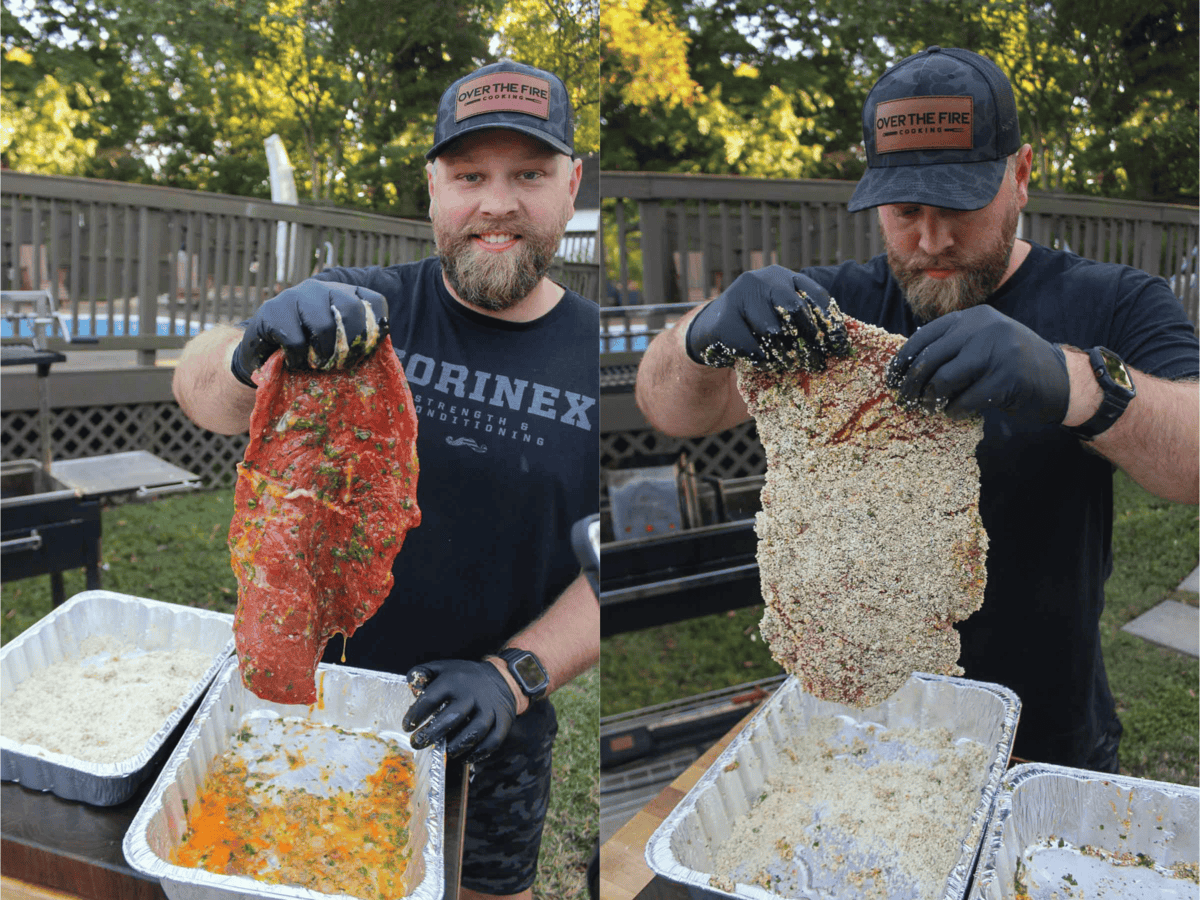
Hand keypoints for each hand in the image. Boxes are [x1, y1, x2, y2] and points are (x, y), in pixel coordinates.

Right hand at [230, 279, 387, 386]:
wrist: (262, 349)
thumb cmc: (308, 348)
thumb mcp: (337, 342)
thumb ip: (358, 341)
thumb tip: (380, 350)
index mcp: (343, 293)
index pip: (375, 301)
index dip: (377, 328)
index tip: (367, 351)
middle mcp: (321, 288)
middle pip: (353, 309)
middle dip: (352, 344)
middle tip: (344, 364)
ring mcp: (295, 295)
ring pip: (325, 325)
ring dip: (325, 353)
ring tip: (319, 364)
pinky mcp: (273, 310)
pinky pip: (296, 341)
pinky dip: (298, 359)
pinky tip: (295, 362)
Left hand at [403, 659, 517, 761]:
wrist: (502, 676)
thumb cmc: (465, 677)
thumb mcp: (442, 667)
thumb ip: (422, 674)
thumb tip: (411, 686)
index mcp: (454, 680)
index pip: (431, 698)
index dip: (416, 714)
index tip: (407, 726)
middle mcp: (473, 694)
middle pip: (453, 717)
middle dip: (433, 733)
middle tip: (417, 744)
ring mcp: (490, 708)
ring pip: (475, 731)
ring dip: (457, 746)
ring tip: (444, 752)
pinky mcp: (503, 720)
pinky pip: (493, 740)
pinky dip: (479, 752)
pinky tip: (465, 757)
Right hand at [684, 266, 849, 370]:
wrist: (711, 328)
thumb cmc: (754, 325)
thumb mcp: (779, 315)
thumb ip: (802, 321)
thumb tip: (838, 347)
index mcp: (782, 277)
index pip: (815, 295)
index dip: (830, 323)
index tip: (840, 349)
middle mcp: (761, 280)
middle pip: (794, 309)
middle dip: (809, 340)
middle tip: (818, 363)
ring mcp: (739, 296)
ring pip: (772, 329)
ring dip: (784, 354)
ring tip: (790, 365)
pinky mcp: (724, 319)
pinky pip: (751, 346)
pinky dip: (762, 360)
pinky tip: (764, 363)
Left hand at [885, 305, 1069, 422]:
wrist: (1061, 379)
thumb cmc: (1011, 365)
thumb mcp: (982, 343)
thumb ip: (951, 347)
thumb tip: (904, 368)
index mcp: (973, 317)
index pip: (924, 337)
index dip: (902, 361)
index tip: (891, 379)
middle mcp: (984, 328)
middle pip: (929, 360)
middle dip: (911, 384)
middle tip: (905, 401)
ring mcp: (997, 352)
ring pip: (943, 380)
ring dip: (930, 400)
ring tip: (929, 408)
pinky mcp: (1006, 379)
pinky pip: (965, 400)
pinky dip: (954, 411)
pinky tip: (954, 414)